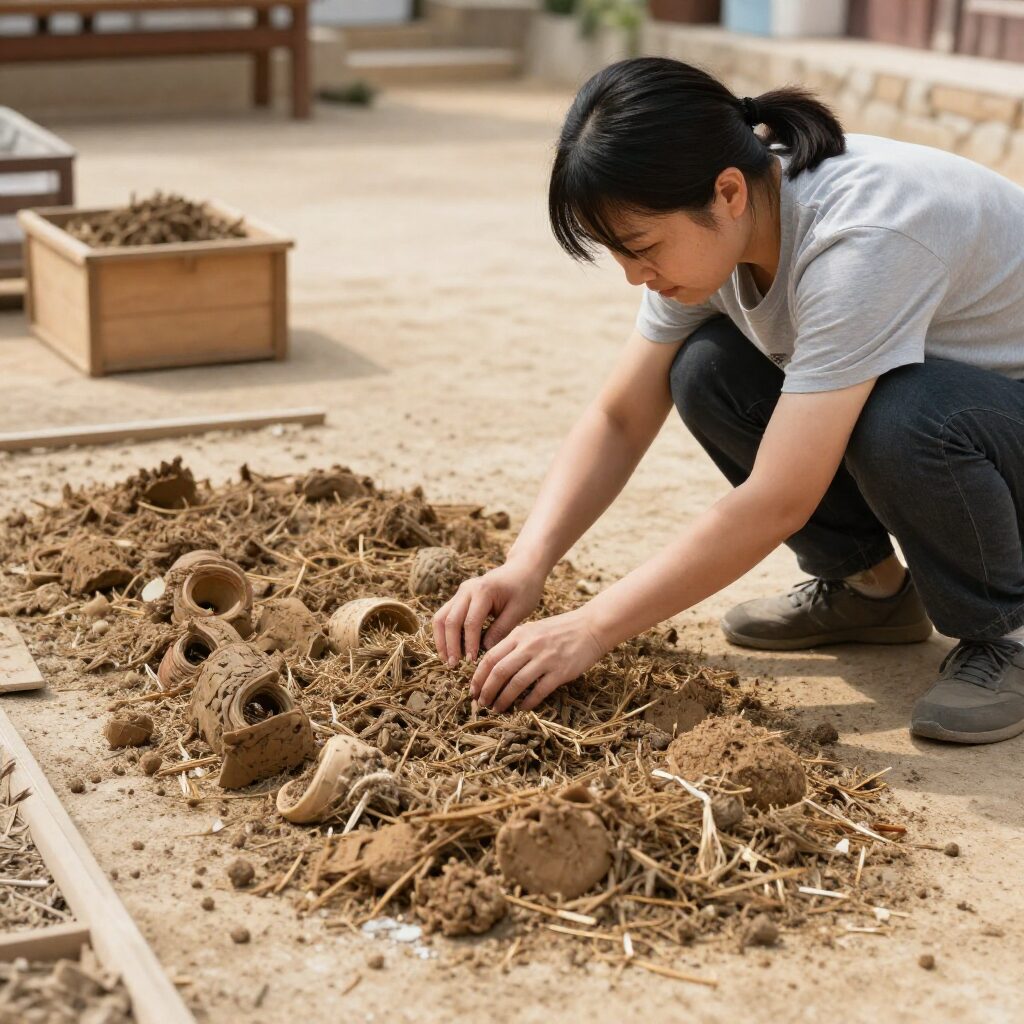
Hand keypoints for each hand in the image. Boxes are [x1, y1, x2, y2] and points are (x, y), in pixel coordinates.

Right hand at [432, 560, 545, 665]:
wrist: (523, 569)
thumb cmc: (525, 589)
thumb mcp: (519, 610)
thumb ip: (501, 630)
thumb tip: (485, 650)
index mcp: (483, 591)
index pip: (470, 622)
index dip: (469, 644)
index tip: (471, 662)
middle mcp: (467, 589)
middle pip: (449, 620)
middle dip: (450, 645)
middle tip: (453, 665)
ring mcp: (461, 592)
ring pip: (441, 617)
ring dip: (441, 639)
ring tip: (447, 659)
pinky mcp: (460, 596)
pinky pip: (445, 615)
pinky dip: (444, 632)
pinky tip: (450, 648)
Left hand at [470, 609, 605, 712]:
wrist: (591, 626)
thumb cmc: (560, 630)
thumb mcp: (533, 630)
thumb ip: (514, 644)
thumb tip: (493, 666)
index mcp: (519, 635)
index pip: (490, 657)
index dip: (478, 677)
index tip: (473, 690)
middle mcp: (529, 646)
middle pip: (499, 672)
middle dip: (487, 691)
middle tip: (481, 704)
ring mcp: (545, 659)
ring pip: (516, 684)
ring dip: (503, 699)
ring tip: (497, 709)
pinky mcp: (560, 672)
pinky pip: (539, 691)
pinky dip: (527, 702)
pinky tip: (522, 708)